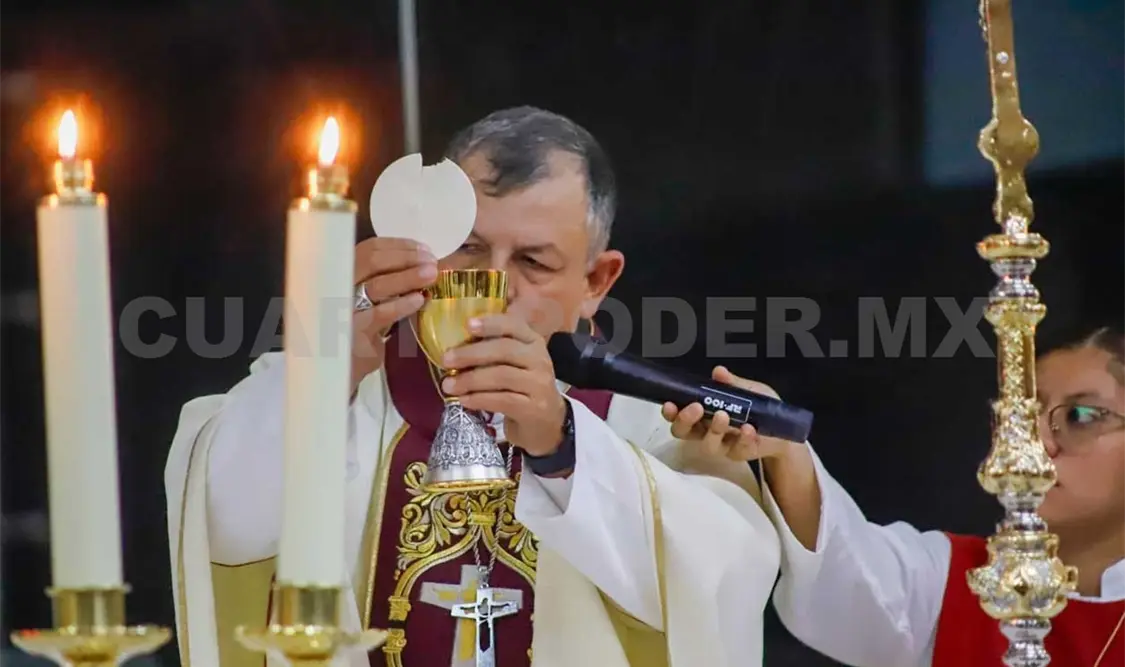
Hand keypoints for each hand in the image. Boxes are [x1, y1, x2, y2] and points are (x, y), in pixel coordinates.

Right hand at [350, 237, 435, 391]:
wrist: (333, 371)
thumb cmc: (354, 333)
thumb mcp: (366, 305)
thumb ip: (385, 286)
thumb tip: (422, 268)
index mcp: (341, 273)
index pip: (369, 249)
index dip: (398, 246)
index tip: (424, 249)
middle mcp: (336, 285)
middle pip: (371, 260)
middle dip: (406, 257)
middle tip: (432, 261)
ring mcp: (341, 308)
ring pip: (376, 285)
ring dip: (408, 277)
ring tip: (431, 275)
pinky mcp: (351, 332)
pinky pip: (379, 314)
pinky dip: (401, 305)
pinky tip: (419, 300)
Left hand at [439, 313, 566, 456]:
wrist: (547, 424)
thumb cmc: (522, 389)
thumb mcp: (515, 364)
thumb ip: (494, 351)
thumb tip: (456, 345)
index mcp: (533, 343)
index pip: (514, 326)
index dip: (491, 323)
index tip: (467, 324)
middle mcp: (540, 360)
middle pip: (505, 350)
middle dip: (472, 354)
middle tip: (446, 360)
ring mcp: (540, 385)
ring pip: (502, 376)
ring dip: (471, 380)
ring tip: (449, 385)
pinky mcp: (534, 409)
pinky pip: (502, 400)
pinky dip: (479, 399)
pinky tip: (464, 400)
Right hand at [661, 366, 796, 461]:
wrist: (784, 427)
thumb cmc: (759, 407)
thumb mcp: (747, 390)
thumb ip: (732, 383)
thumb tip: (718, 372)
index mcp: (702, 414)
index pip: (678, 415)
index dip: (671, 412)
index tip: (670, 404)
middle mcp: (706, 431)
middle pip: (684, 432)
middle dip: (686, 420)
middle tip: (696, 407)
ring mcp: (722, 445)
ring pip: (708, 444)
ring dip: (713, 429)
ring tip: (724, 415)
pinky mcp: (738, 454)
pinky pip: (737, 449)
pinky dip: (742, 438)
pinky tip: (749, 429)